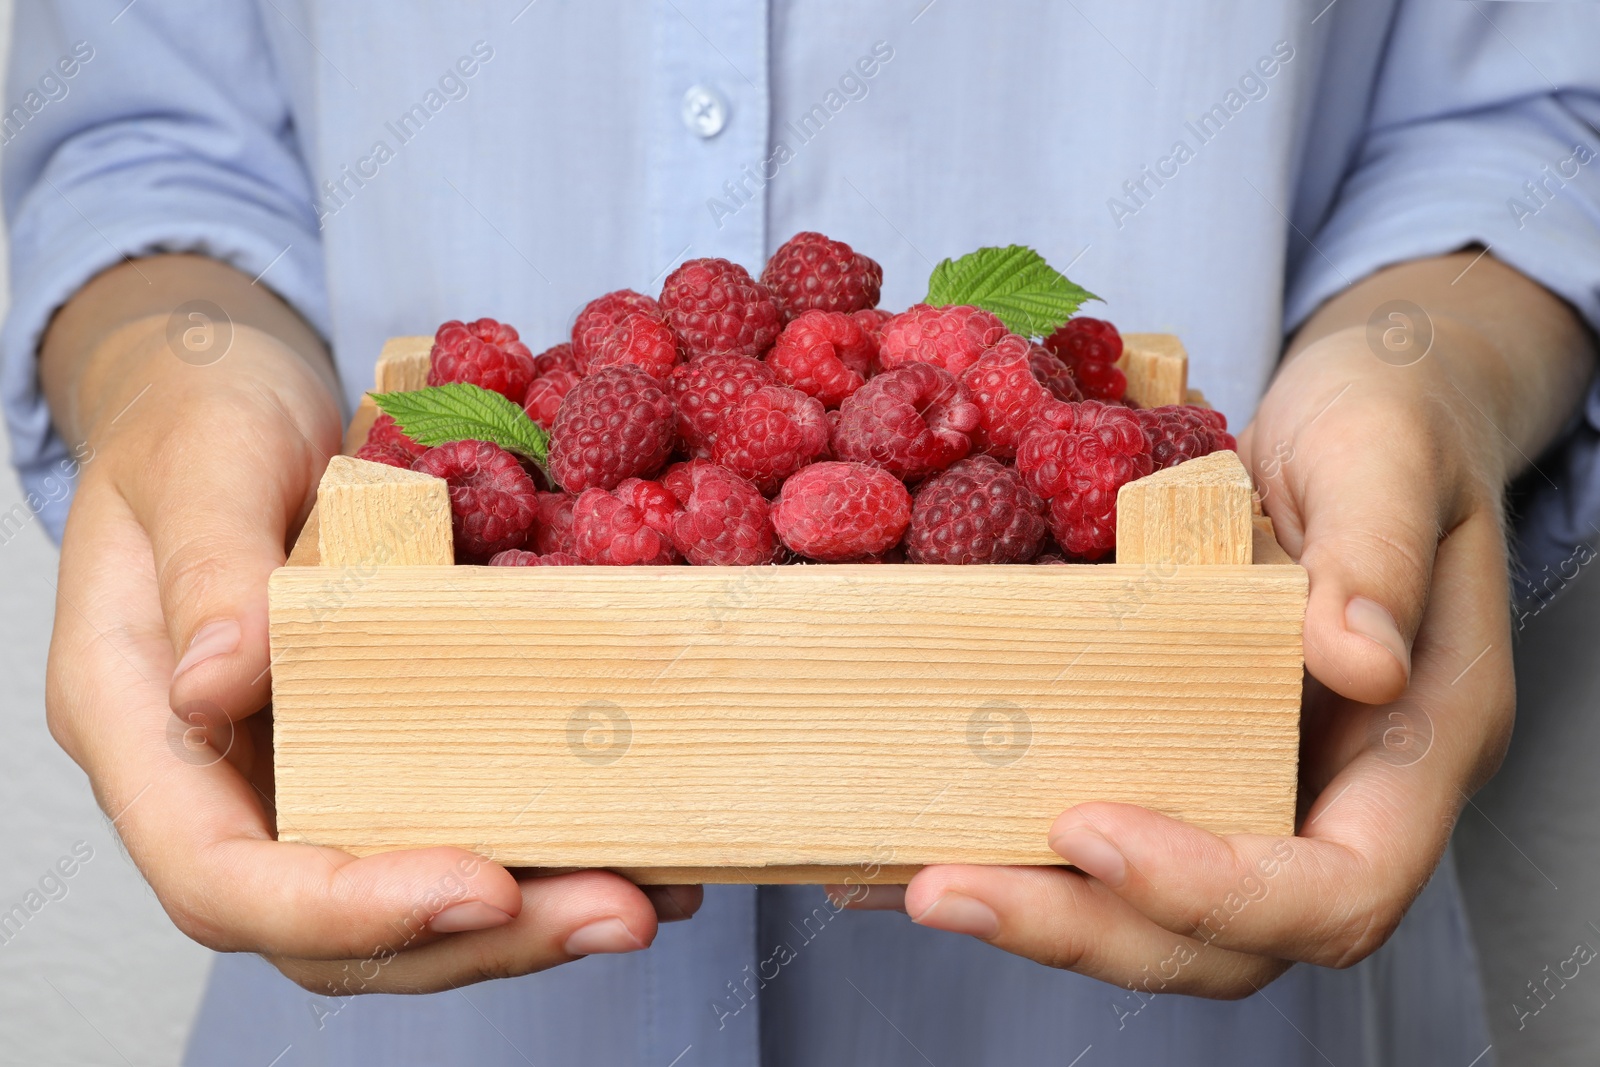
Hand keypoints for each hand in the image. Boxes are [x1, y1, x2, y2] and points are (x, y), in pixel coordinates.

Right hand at [44, 257, 697, 994]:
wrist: (231, 394)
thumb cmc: (196, 416)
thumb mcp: (197, 461)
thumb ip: (208, 566)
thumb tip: (211, 688)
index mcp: (145, 736)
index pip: (224, 879)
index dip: (351, 907)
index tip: (481, 885)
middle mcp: (229, 784)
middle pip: (337, 926)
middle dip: (482, 935)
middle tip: (619, 911)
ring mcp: (312, 771)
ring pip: (409, 892)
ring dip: (534, 912)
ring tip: (654, 892)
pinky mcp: (385, 745)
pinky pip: (457, 820)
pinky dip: (548, 843)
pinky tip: (646, 839)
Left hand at [835, 252, 1588, 996]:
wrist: (1359, 408)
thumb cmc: (1393, 423)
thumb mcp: (1387, 452)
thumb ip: (1376, 550)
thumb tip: (1360, 661)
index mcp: (1415, 747)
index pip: (1338, 887)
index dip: (1216, 890)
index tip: (1089, 827)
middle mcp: (1332, 793)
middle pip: (1227, 940)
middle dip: (1086, 928)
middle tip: (949, 889)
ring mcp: (1252, 782)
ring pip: (1156, 914)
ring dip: (1038, 911)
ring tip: (918, 881)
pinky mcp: (1182, 755)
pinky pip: (1107, 836)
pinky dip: (1017, 849)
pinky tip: (920, 834)